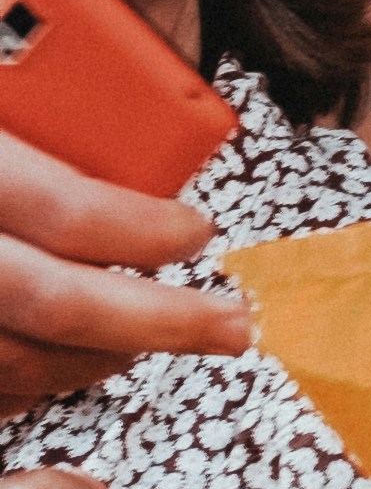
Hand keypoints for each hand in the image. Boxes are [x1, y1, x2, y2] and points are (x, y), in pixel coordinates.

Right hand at [0, 129, 245, 416]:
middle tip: (231, 326)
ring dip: (98, 359)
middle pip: (55, 305)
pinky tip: (65, 360)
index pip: (67, 213)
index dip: (146, 231)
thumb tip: (152, 117)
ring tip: (151, 343)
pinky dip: (30, 381)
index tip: (197, 231)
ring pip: (17, 359)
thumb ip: (56, 107)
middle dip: (162, 322)